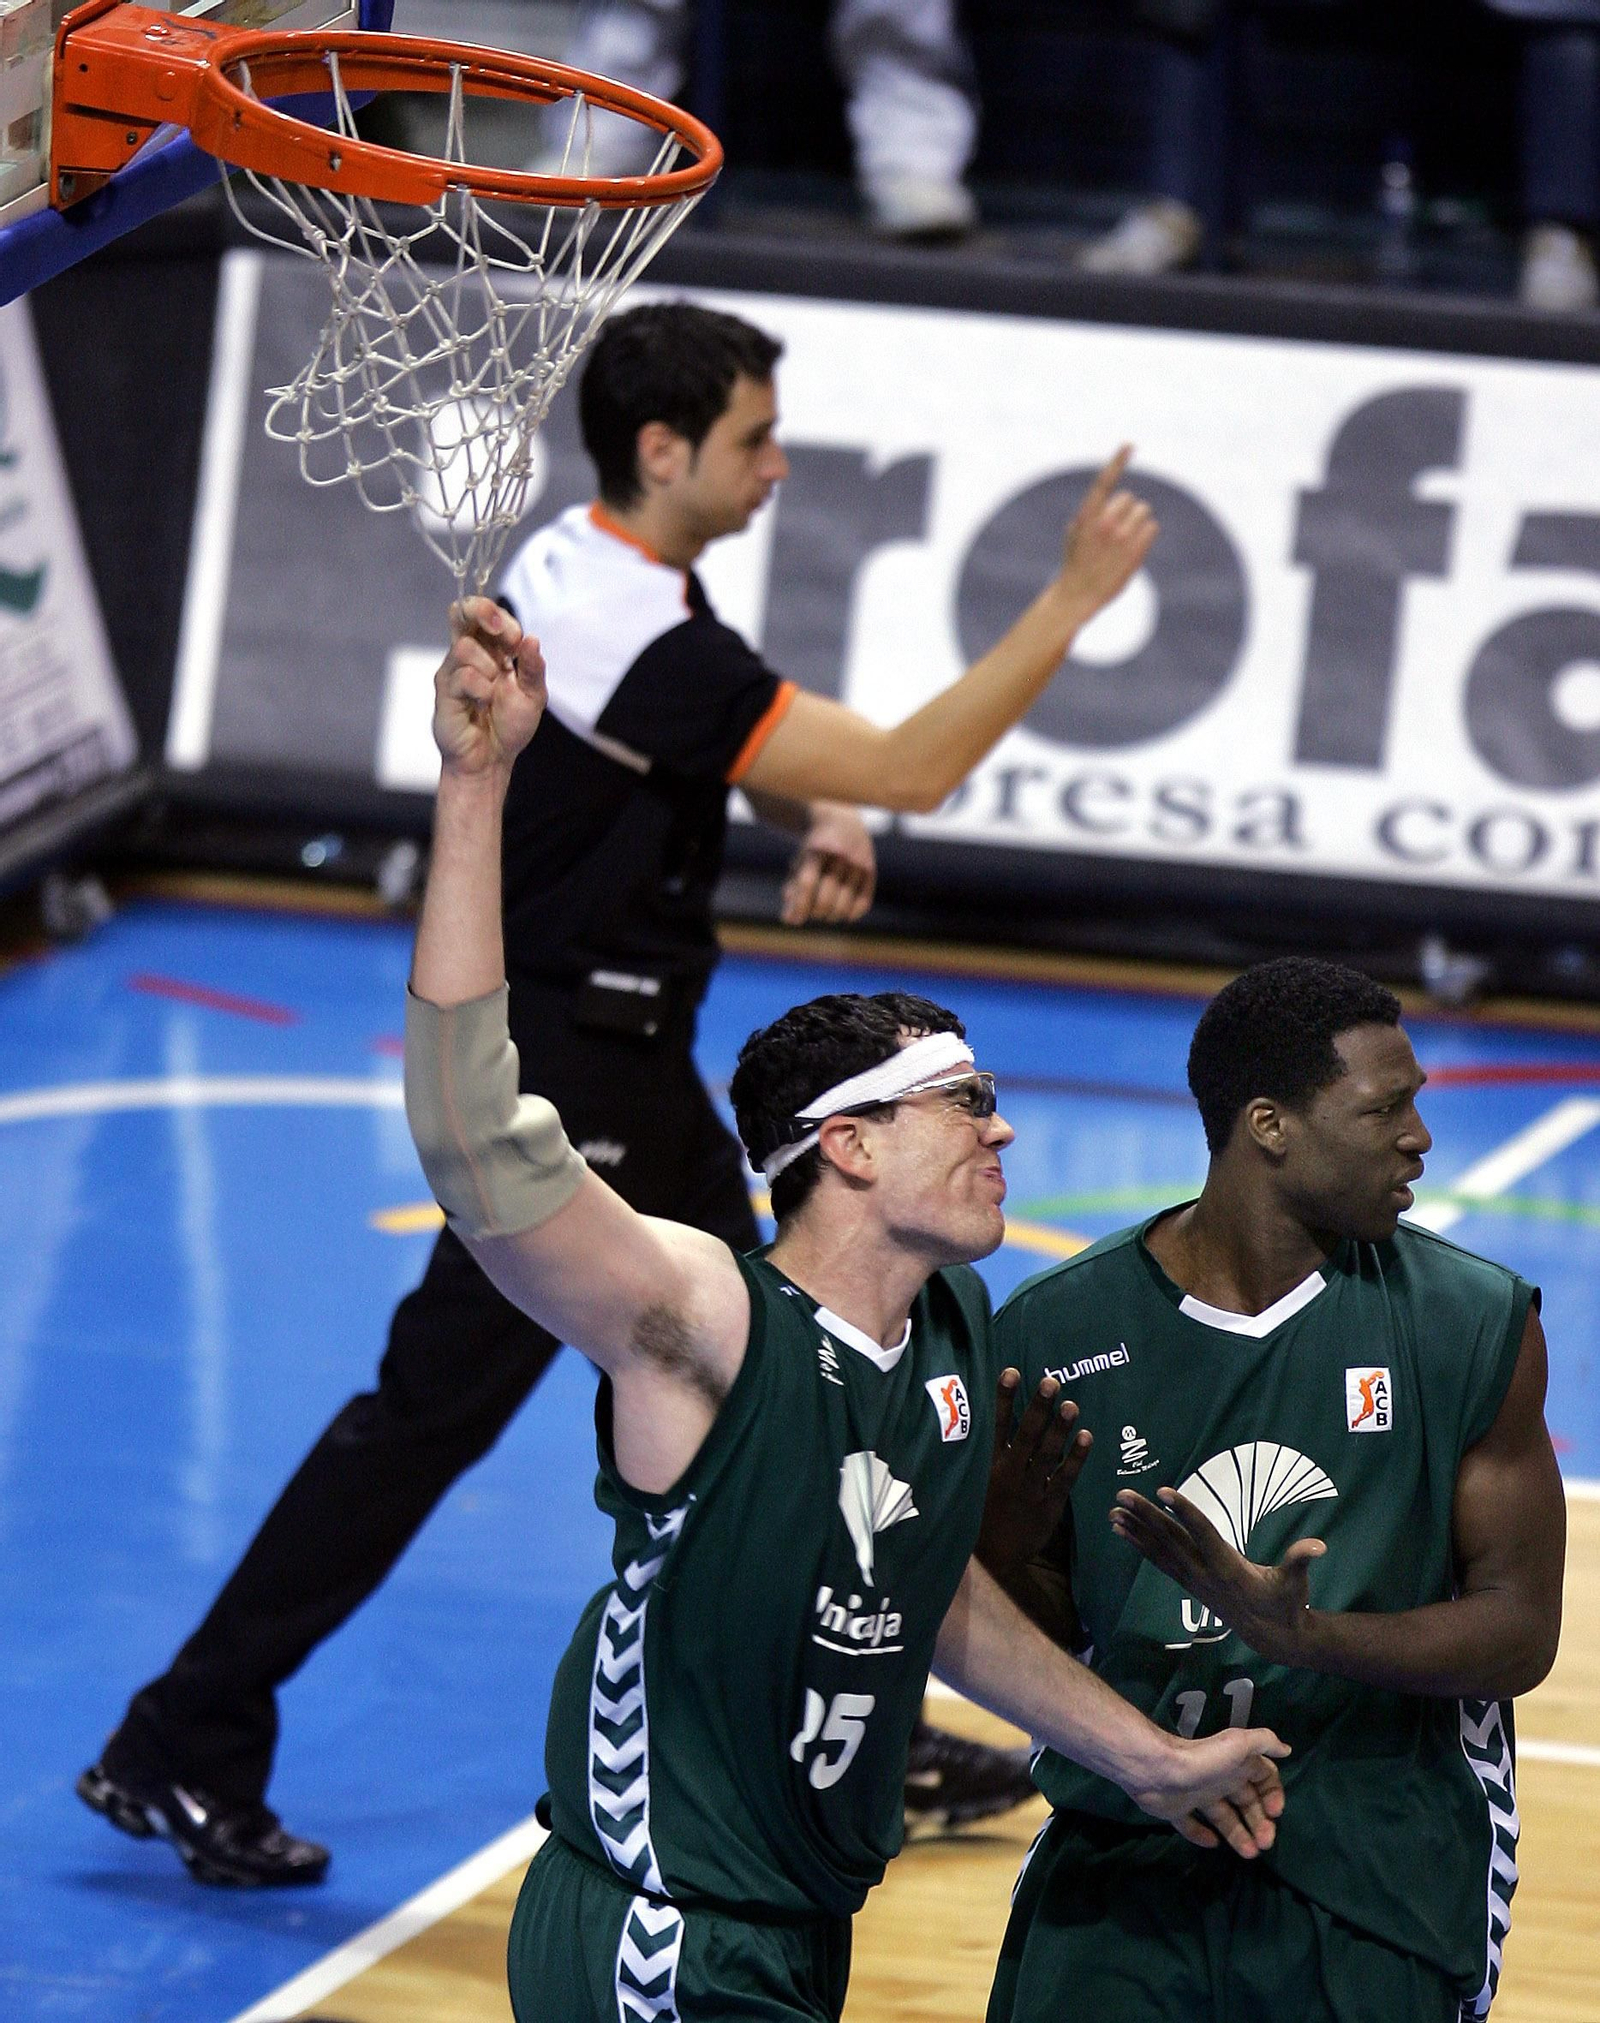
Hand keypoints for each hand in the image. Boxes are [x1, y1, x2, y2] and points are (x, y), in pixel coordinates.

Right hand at [433, 596, 546, 776]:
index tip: (516, 640)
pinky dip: (482, 690)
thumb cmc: (508, 726)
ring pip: (465, 647)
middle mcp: (466, 655)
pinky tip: (482, 705)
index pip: (484, 614)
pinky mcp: (444, 691)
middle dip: (483, 612)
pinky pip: (464, 676)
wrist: (492, 760)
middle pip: (461, 612)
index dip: (500, 617)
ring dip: (489, 668)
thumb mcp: (533, 696)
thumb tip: (531, 639)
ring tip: (492, 694)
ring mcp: (452, 671)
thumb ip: (533, 669)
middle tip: (505, 637)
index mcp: (488, 650)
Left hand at [780, 803, 876, 925]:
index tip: (793, 919)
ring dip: (830, 916)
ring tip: (824, 910)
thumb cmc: (815, 849)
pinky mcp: (870, 870)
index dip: (799, 906)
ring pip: (843, 906)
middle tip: (811, 911)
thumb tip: (789, 921)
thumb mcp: (800, 862)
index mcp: (817, 849)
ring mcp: (858, 862)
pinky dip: (850, 914)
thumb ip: (793, 889)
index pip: (807, 884)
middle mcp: (840, 855)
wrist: (843, 822)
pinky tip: (842, 912)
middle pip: (825, 899)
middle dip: (814, 912)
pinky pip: (862, 903)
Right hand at [976, 1369, 1090, 1581]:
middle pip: (1026, 1435)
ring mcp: (1030, 1490)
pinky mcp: (1049, 1506)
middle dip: (1039, 1408)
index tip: (1012, 1372)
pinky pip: (1064, 1479)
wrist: (992, 1561)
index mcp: (988, 1466)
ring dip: (1060, 1429)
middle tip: (1051, 1382)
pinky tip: (1086, 1437)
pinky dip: (1075, 1458)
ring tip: (1072, 1405)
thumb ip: (984, 1455)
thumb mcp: (973, 1484)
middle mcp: (1009, 1473)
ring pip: (1046, 1454)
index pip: (997, 1426)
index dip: (1005, 1399)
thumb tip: (993, 1420)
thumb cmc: (981, 1515)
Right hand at [1056, 445, 1158, 619]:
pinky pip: (1152, 528)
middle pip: (1131, 499)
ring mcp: (1122, 538)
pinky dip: (1146, 534)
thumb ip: (1090, 513)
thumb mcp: (1075, 533)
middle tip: (1116, 530)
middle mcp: (1105, 523)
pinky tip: (1133, 547)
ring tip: (1123, 540)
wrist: (1077, 596)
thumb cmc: (1075, 563)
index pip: (1104, 482)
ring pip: (1144, 511)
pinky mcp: (1136, 551)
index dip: (1117, 461)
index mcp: (1087, 516)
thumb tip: (1107, 495)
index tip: (1129, 444)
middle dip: (1126, 511)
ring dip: (1137, 522)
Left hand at [1111, 1488, 1327, 1665]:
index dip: (1184, 1512)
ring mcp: (1195, 1580)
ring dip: (1136, 1531)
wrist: (1272, 1637)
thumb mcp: (1296, 1583)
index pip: (1203, 1533)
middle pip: (1172, 1540)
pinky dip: (1141, 1546)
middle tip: (1122, 1494)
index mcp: (1229, 1566)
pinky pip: (1160, 1562)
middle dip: (1146, 1517)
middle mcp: (1206, 1573)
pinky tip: (1123, 1531)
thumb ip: (1301, 1560)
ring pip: (1161, 1551)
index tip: (1163, 1491)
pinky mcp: (1190, 1584)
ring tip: (1113, 1511)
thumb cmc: (1287, 1603)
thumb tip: (1318, 1546)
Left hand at [1126, 1726, 1288, 1858]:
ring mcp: (1198, 1794)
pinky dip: (1202, 1835)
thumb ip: (1263, 1742)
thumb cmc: (1204, 1760)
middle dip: (1260, 1822)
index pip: (1263, 1779)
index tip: (1275, 1813)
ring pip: (1224, 1818)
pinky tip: (1213, 1844)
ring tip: (1250, 1854)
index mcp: (1236, 1764)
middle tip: (1265, 1843)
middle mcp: (1220, 1779)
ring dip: (1239, 1835)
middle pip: (1247, 1803)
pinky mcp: (1178, 1809)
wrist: (1158, 1770)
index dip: (1273, 1795)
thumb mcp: (1239, 1744)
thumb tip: (1287, 1748)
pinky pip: (1192, 1825)